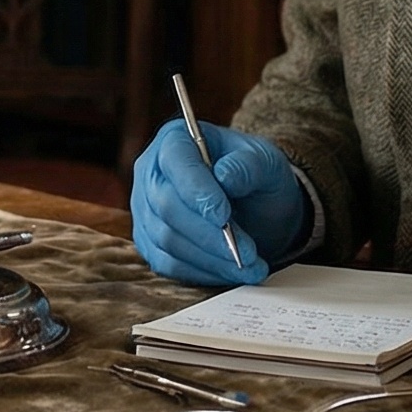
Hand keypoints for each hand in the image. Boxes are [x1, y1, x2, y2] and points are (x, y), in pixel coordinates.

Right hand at [130, 120, 307, 285]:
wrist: (256, 206)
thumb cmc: (256, 176)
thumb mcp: (266, 161)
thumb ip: (249, 165)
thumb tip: (225, 176)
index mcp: (176, 140)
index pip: (175, 161)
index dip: (196, 190)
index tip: (224, 215)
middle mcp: (152, 172)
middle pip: (166, 206)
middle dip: (209, 234)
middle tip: (248, 251)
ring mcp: (146, 209)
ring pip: (167, 240)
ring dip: (211, 258)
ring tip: (250, 265)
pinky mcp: (150, 243)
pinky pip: (169, 264)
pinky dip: (203, 272)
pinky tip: (232, 271)